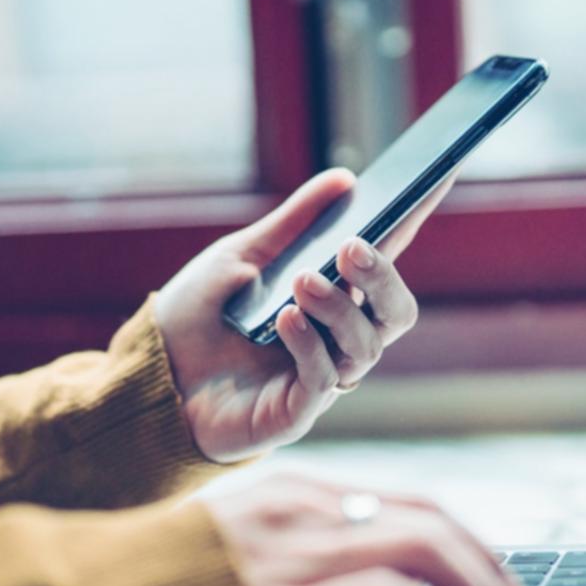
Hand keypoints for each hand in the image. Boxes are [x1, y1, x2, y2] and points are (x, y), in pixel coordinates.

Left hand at [154, 169, 453, 462]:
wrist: (150, 374)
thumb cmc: (199, 316)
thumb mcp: (241, 256)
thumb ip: (293, 225)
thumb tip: (344, 179)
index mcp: (333, 293)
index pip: (386, 254)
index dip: (414, 218)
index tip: (435, 174)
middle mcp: (338, 336)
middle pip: (396, 311)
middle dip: (383, 278)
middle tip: (351, 248)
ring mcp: (323, 375)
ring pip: (366, 345)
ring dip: (339, 308)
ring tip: (302, 282)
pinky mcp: (298, 410)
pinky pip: (324, 379)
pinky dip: (310, 344)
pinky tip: (285, 319)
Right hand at [207, 475, 529, 585]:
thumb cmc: (150, 584)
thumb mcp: (227, 538)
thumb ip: (285, 543)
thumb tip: (342, 577)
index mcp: (292, 491)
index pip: (402, 501)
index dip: (458, 538)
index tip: (486, 574)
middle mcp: (305, 511)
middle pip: (428, 519)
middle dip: (485, 564)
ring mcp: (298, 554)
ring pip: (426, 550)